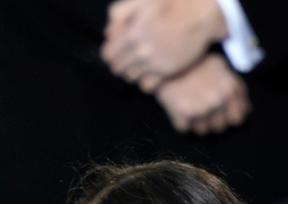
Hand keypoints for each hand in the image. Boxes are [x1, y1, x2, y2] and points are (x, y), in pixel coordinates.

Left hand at [102, 0, 226, 91]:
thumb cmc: (173, 3)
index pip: (108, 54)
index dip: (111, 52)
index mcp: (132, 34)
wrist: (203, 14)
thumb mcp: (143, 1)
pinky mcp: (167, 72)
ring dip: (132, 72)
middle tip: (129, 57)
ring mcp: (154, 63)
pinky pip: (146, 86)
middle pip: (117, 68)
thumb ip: (120, 13)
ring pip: (130, 77)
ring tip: (141, 63)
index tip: (118, 49)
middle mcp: (141, 51)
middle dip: (120, 63)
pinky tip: (151, 71)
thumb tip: (108, 32)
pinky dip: (145, 81)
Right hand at [154, 54, 250, 133]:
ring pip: (202, 130)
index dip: (231, 117)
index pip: (237, 118)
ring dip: (198, 123)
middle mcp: (216, 102)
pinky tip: (180, 109)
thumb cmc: (195, 62)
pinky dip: (182, 122)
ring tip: (192, 109)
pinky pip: (184, 128)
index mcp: (229, 90)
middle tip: (206, 110)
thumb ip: (235, 87)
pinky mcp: (181, 114)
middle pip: (219, 127)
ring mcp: (199, 109)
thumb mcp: (222, 68)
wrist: (170, 60)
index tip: (225, 115)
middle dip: (214, 121)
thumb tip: (244, 107)